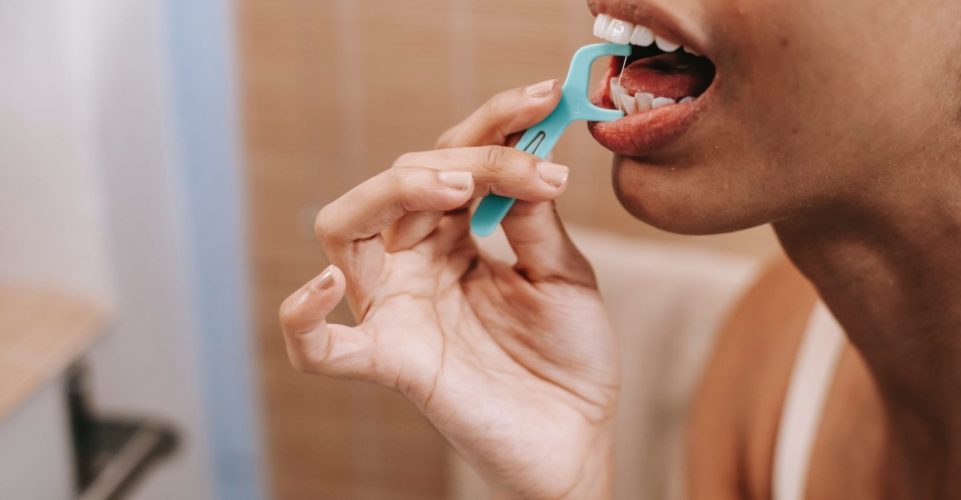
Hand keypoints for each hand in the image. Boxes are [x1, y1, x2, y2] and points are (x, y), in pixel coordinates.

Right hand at [278, 79, 617, 499]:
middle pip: (402, 179)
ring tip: (461, 187)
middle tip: (533, 167)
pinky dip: (304, 318)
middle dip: (468, 156)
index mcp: (457, 237)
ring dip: (397, 191)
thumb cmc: (568, 357)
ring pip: (347, 227)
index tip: (543, 98)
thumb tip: (518, 158)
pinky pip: (320, 346)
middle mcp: (416, 263)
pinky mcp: (392, 361)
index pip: (454, 161)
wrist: (577, 437)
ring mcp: (398, 308)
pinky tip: (325, 286)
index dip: (494, 124)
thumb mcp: (563, 273)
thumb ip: (530, 218)